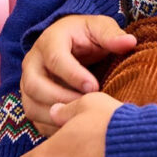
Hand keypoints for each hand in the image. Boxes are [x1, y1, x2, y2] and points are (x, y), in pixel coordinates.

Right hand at [21, 14, 135, 134]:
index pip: (55, 59)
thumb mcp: (99, 28)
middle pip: (34, 85)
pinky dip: (51, 127)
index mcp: (49, 41)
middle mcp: (32, 62)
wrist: (71, 42)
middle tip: (86, 107)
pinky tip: (73, 128)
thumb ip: (112, 35)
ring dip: (55, 116)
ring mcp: (27, 83)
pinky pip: (34, 119)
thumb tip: (129, 42)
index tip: (94, 87)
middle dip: (61, 98)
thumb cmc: (87, 35)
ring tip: (81, 119)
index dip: (73, 75)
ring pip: (31, 105)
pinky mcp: (31, 100)